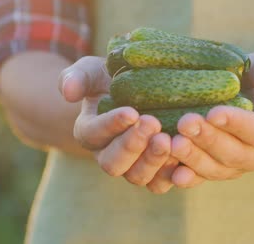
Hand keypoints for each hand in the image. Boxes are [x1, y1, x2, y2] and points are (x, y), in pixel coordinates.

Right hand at [58, 56, 177, 193]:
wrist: (138, 90)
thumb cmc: (111, 79)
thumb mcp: (92, 71)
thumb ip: (76, 77)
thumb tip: (68, 92)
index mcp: (90, 132)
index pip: (94, 134)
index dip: (111, 125)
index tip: (131, 112)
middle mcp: (108, 155)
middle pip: (113, 163)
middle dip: (132, 145)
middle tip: (152, 124)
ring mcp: (133, 167)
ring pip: (138, 177)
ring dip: (153, 161)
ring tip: (169, 139)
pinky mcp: (157, 173)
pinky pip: (162, 183)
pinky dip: (173, 175)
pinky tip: (185, 156)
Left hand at [169, 50, 253, 187]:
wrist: (238, 91)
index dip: (237, 124)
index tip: (214, 112)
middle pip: (234, 154)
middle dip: (209, 140)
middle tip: (186, 122)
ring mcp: (232, 166)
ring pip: (214, 169)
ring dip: (193, 159)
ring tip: (172, 143)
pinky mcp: (209, 169)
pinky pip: (198, 178)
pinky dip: (184, 177)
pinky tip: (169, 171)